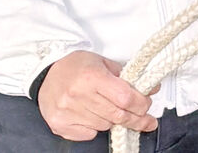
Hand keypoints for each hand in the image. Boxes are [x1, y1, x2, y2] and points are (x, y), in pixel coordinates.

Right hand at [37, 51, 157, 140]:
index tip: (147, 105)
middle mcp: (78, 95)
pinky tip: (93, 115)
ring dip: (113, 120)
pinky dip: (95, 128)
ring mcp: (67, 112)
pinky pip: (88, 134)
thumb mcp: (104, 63)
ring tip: (108, 108)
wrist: (47, 73)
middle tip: (144, 118)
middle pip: (117, 115)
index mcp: (92, 77)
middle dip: (135, 118)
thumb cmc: (77, 66)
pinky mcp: (59, 125)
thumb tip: (151, 89)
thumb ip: (127, 77)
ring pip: (104, 126)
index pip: (125, 98)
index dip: (141, 104)